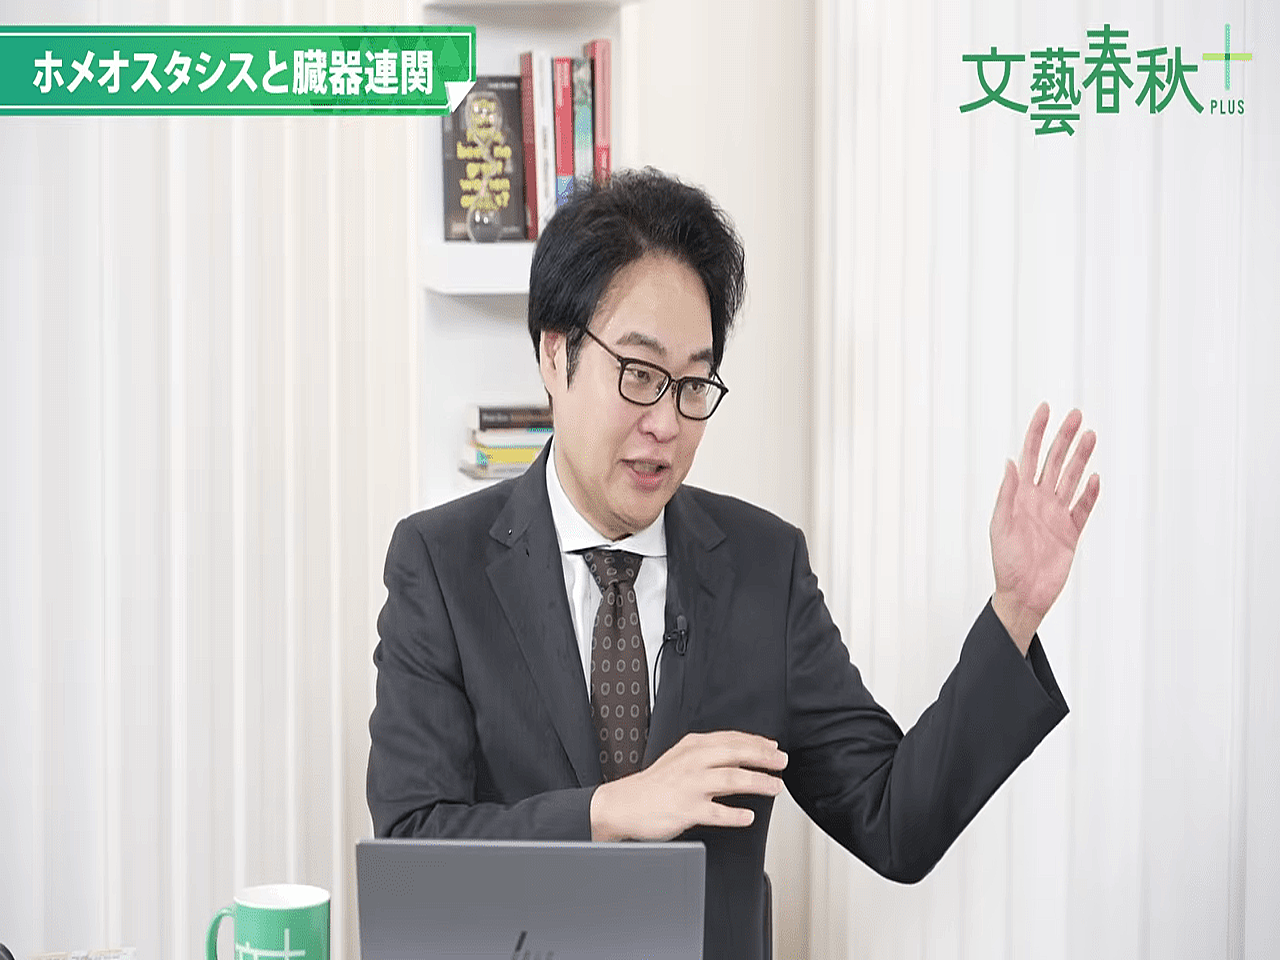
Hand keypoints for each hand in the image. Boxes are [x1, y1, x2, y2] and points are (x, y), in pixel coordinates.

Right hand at [589, 731, 787, 841]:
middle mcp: (692, 763)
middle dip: (763, 758)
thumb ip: (708, 753)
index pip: (731, 739)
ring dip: (757, 782)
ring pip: (730, 780)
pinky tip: (748, 817)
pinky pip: (715, 813)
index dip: (756, 742)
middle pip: (734, 755)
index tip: (774, 748)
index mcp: (692, 747)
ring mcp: (689, 786)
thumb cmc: (655, 784)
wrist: (625, 804)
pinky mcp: (685, 810)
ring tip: (775, 787)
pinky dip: (734, 815)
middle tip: (781, 762)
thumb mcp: (680, 757)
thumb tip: (742, 752)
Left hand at [990, 403, 1100, 653]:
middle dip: (1064, 438)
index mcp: (1020, 496)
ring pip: (1072, 479)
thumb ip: (1007, 495)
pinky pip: (1083, 508)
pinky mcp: (1071, 532)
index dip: (1037, 432)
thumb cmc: (1006, 563)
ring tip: (1090, 436)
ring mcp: (1057, 514)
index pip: (1029, 456)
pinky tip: (1095, 477)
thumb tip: (1010, 463)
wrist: (1023, 595)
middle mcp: (1039, 500)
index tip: (1046, 409)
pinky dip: (1090, 493)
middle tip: (1076, 415)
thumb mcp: (1000, 526)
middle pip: (1055, 461)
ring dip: (1081, 458)